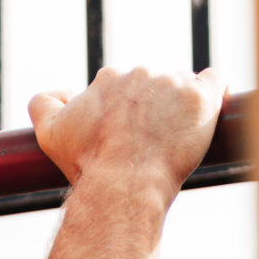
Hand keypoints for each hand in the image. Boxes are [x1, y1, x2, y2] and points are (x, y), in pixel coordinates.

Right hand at [28, 65, 224, 203]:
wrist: (124, 184)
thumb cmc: (89, 164)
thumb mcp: (50, 133)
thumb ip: (43, 104)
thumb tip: (62, 93)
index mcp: (109, 78)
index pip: (126, 87)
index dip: (128, 112)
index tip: (130, 135)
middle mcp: (141, 73)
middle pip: (156, 85)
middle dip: (155, 108)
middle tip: (152, 143)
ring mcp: (173, 83)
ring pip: (183, 87)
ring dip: (181, 107)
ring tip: (176, 140)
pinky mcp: (201, 97)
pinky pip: (215, 81)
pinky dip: (214, 92)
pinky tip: (210, 111)